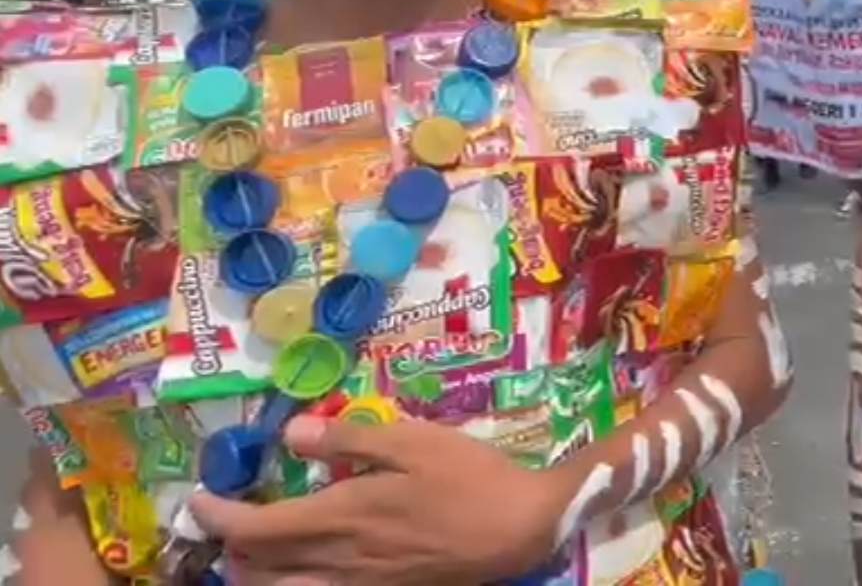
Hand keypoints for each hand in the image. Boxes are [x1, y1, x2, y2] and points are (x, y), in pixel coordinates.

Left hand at [191, 415, 572, 585]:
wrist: (521, 529)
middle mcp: (338, 561)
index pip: (254, 529)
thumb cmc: (470, 477)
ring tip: (256, 550)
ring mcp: (359, 585)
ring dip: (255, 575)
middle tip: (228, 518)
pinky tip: (304, 570)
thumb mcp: (414, 440)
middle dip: (229, 549)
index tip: (198, 497)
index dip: (215, 516)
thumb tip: (291, 433)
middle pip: (257, 571)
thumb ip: (351, 437)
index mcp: (340, 516)